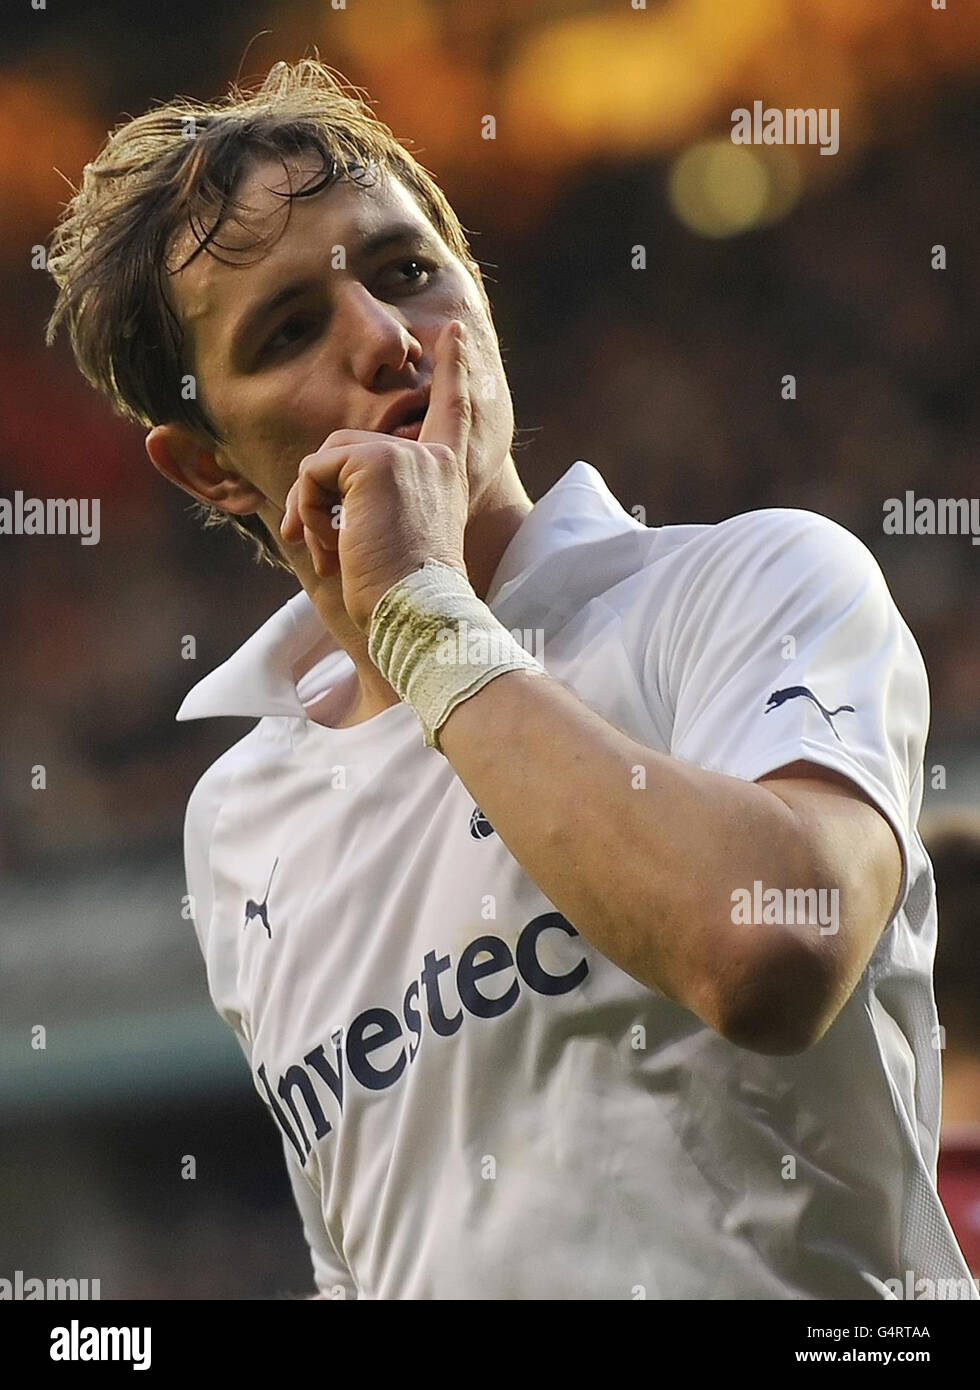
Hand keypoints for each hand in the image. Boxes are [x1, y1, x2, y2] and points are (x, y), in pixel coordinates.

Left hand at [280, 319, 471, 633]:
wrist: (416, 612)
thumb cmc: (404, 595)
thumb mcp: (395, 538)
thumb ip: (374, 501)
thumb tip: (311, 486)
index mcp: (445, 474)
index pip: (451, 411)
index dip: (453, 370)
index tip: (453, 333)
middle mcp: (430, 456)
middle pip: (347, 448)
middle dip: (317, 496)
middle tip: (318, 545)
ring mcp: (402, 453)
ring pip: (323, 460)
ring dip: (311, 509)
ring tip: (330, 552)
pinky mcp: (371, 460)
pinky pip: (313, 472)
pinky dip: (308, 512)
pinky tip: (330, 546)